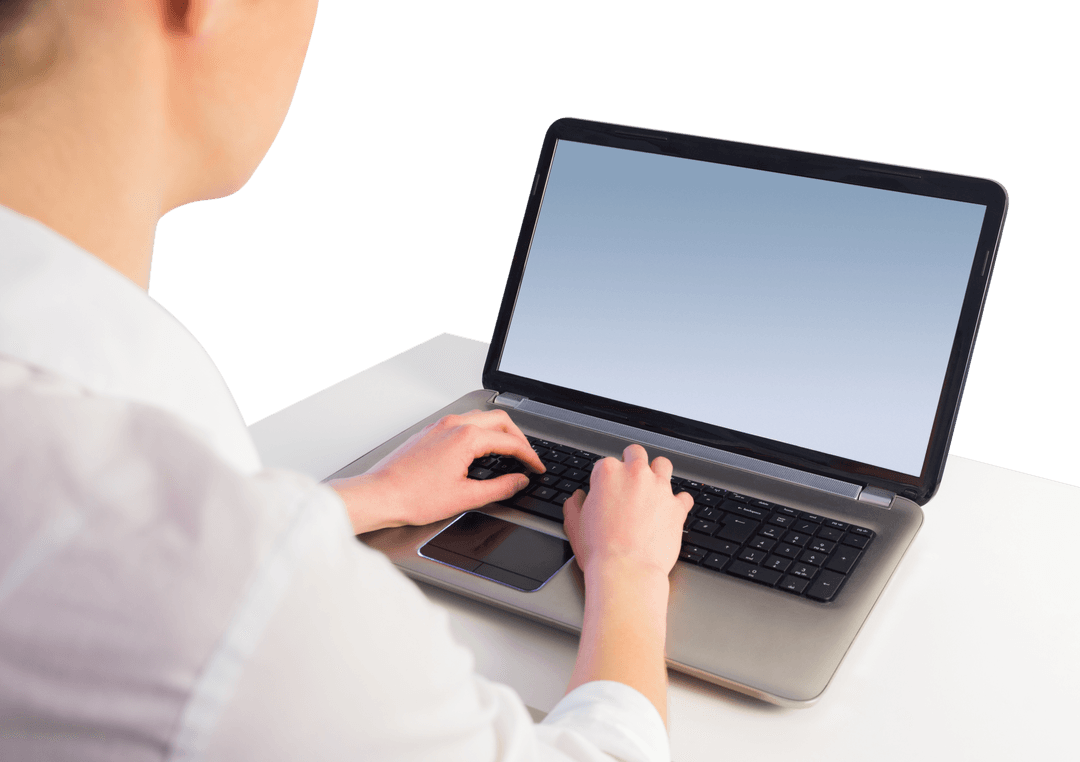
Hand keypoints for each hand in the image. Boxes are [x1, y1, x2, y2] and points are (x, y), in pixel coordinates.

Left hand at [329, 409, 544, 533]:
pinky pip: (463, 422)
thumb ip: (499, 487)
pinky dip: (480, 432)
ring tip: (508, 452)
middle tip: (528, 457)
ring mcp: (440, 425)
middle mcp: (453, 425)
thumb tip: (518, 481)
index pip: (509, 441)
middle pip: (500, 420)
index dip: (529, 456)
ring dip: (499, 432)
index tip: (536, 468)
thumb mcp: (465, 497)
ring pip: (481, 418)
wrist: (380, 495)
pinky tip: (480, 450)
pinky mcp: (430, 431)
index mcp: (466, 438)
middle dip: (519, 438)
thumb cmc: (413, 497)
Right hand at [562, 444, 692, 578]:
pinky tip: (670, 510)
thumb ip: (574, 505)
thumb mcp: (574, 525)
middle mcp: (635, 474)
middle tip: (629, 479)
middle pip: (636, 453)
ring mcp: (659, 488)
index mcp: (608, 473)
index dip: (605, 478)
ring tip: (652, 487)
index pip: (606, 463)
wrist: (626, 571)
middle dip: (632, 461)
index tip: (606, 490)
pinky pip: (683, 496)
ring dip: (657, 473)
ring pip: (663, 464)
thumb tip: (577, 498)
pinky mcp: (677, 506)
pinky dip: (678, 502)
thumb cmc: (600, 551)